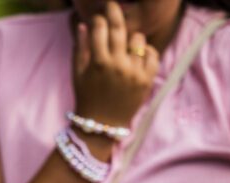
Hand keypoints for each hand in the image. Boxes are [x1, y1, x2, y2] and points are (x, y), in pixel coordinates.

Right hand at [73, 2, 158, 131]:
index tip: (99, 15)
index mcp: (98, 62)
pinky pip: (152, 53)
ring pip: (138, 39)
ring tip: (125, 46)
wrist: (102, 124)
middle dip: (115, 12)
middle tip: (114, 5)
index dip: (100, 18)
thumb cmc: (87, 97)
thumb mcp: (77, 73)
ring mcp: (134, 72)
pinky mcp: (146, 80)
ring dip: (131, 38)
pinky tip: (138, 56)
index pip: (100, 29)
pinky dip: (146, 51)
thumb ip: (80, 47)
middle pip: (120, 28)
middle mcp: (117, 65)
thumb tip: (85, 24)